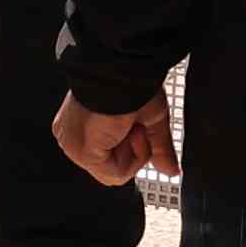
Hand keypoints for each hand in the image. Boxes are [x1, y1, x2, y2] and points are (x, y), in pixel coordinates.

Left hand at [52, 87, 173, 188]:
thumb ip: (158, 147)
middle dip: (136, 148)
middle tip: (135, 124)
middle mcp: (74, 138)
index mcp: (83, 127)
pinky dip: (133, 156)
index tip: (138, 124)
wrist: (120, 72)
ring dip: (136, 151)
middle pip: (113, 167)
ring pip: (116, 173)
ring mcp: (75, 147)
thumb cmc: (130, 83)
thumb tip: (171, 170)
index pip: (111, 157)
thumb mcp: (150, 118)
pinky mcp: (83, 154)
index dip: (135, 146)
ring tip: (131, 125)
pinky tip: (128, 131)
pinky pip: (115, 174)